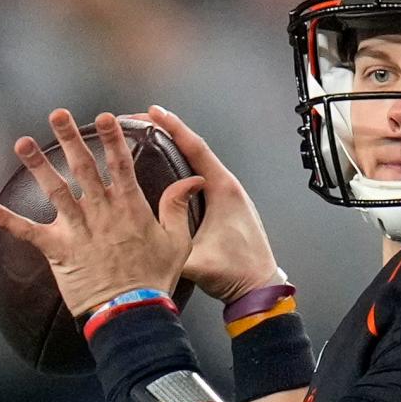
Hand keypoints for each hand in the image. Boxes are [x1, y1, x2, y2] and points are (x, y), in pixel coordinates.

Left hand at [0, 109, 204, 318]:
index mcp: (130, 208)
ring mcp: (78, 230)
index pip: (120, 164)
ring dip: (37, 165)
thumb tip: (191, 179)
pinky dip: (7, 221)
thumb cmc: (155, 280)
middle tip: (57, 114)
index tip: (104, 116)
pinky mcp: (59, 250)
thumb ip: (178, 208)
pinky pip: (28, 233)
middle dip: (70, 138)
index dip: (112, 138)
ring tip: (20, 142)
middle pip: (83, 167)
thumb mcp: (177, 243)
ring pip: (54, 190)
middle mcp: (101, 212)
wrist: (131, 313)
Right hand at [146, 105, 279, 303]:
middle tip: (141, 124)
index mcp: (223, 190)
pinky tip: (164, 171)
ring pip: (197, 164)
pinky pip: (199, 179)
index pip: (195, 148)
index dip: (172, 127)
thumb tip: (140, 238)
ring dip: (174, 150)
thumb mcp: (198, 261)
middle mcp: (227, 188)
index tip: (152, 112)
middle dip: (167, 134)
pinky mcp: (224, 208)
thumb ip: (170, 248)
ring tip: (147, 140)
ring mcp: (227, 197)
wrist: (260, 289)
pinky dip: (181, 168)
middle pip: (194, 150)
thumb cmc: (238, 274)